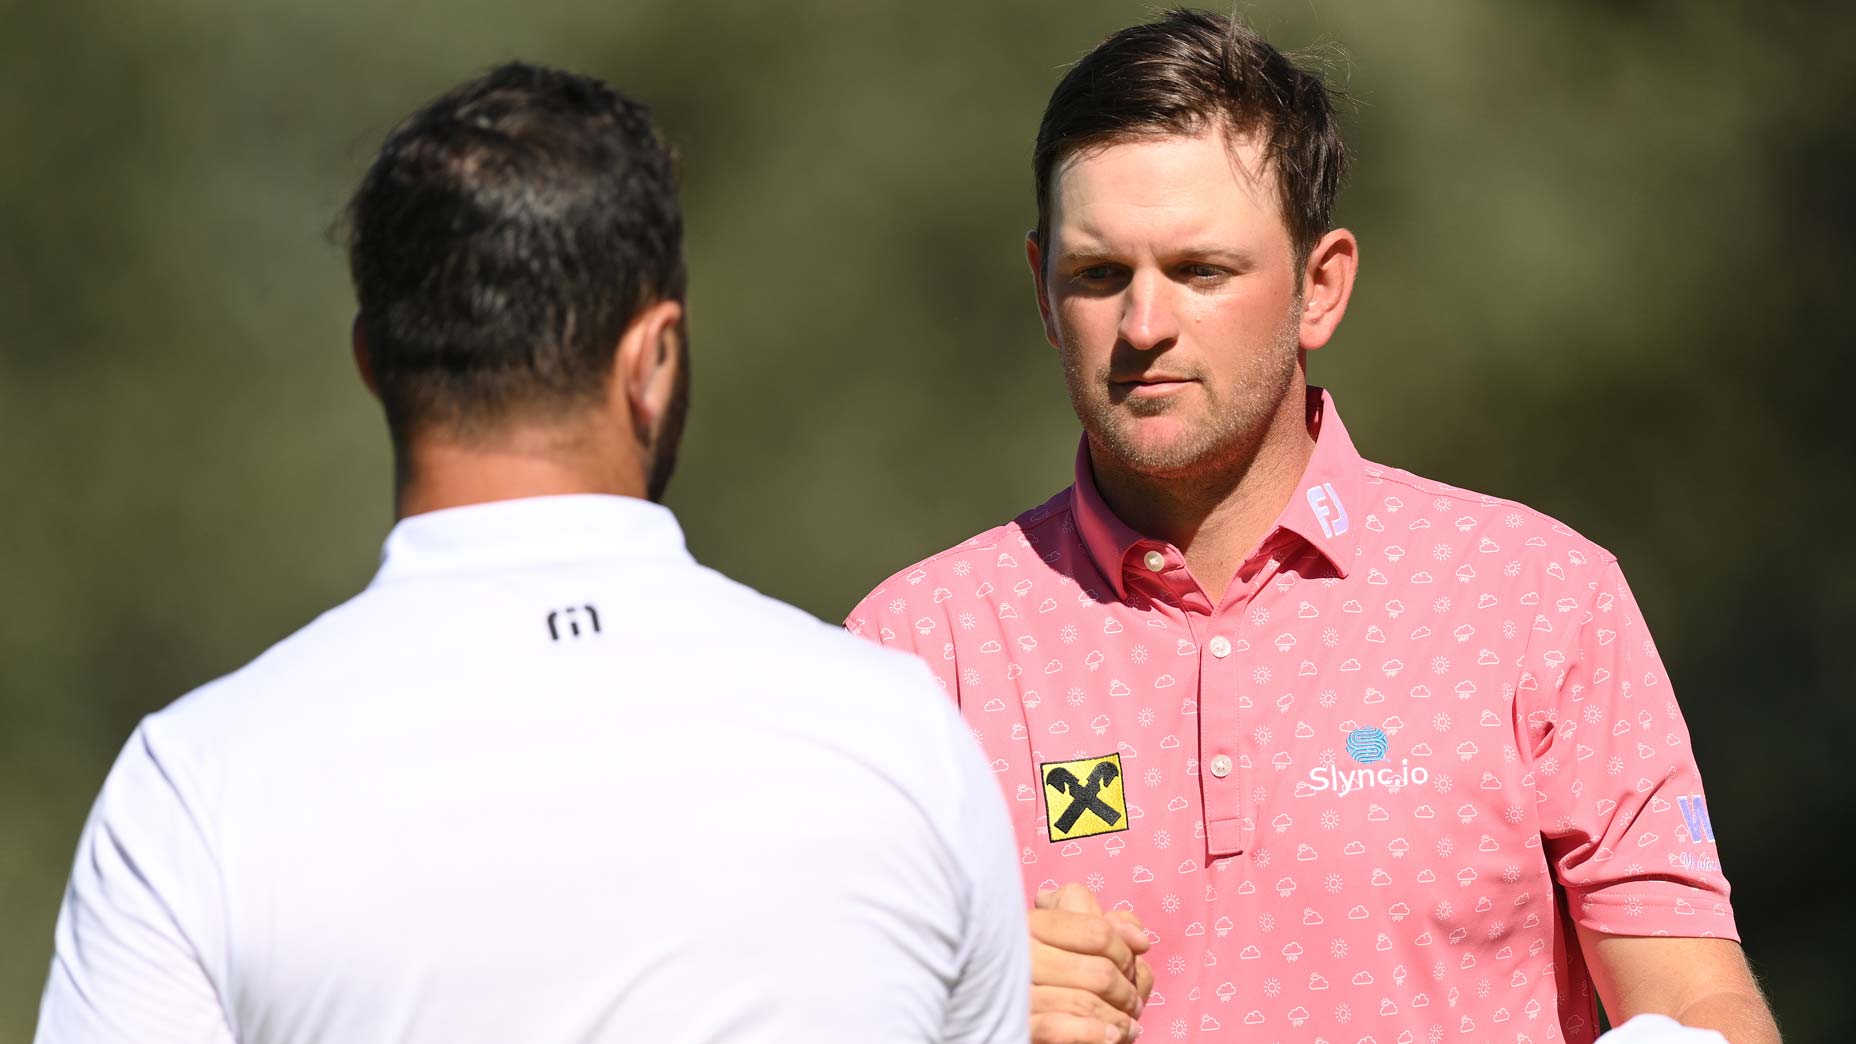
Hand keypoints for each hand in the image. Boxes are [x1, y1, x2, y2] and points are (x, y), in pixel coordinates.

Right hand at [1027, 883, 1154, 1043]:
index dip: (1124, 953)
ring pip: (1085, 1002)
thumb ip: (1114, 927)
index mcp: (1034, 924)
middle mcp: (1020, 953)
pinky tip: (1109, 1036)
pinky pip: (1059, 1028)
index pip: (1098, 932)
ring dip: (1117, 1019)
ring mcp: (1018, 991)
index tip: (1130, 968)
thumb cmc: (1064, 975)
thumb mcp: (1086, 941)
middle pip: (1100, 972)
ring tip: (1126, 1026)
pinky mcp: (1021, 1025)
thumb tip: (1140, 939)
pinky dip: (1094, 1034)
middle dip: (1125, 992)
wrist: (1030, 1023)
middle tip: (1133, 1004)